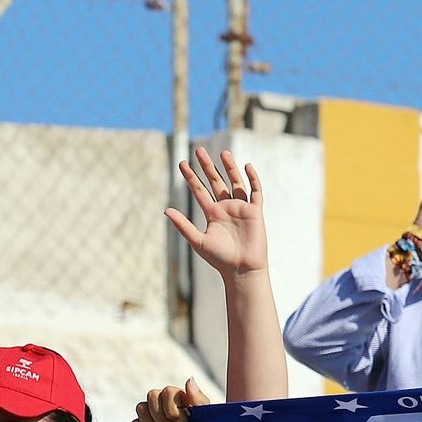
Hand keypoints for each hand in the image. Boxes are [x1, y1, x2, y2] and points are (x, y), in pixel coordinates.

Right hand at [131, 378, 208, 421]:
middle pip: (152, 396)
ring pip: (141, 409)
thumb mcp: (204, 418)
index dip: (173, 409)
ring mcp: (149, 412)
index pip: (167, 391)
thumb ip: (198, 399)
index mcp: (178, 395)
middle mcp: (162, 399)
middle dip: (162, 418)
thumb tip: (189, 380)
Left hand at [165, 148, 266, 276]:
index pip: (199, 190)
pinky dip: (252, 179)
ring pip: (235, 182)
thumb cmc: (220, 259)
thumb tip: (165, 210)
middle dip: (207, 166)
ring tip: (223, 153)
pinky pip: (255, 192)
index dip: (191, 177)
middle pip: (215, 182)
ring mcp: (241, 208)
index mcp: (212, 213)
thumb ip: (183, 225)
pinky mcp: (255, 212)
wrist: (241, 270)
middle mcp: (226, 207)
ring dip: (229, 168)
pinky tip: (247, 167)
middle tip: (198, 150)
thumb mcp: (198, 241)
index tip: (182, 163)